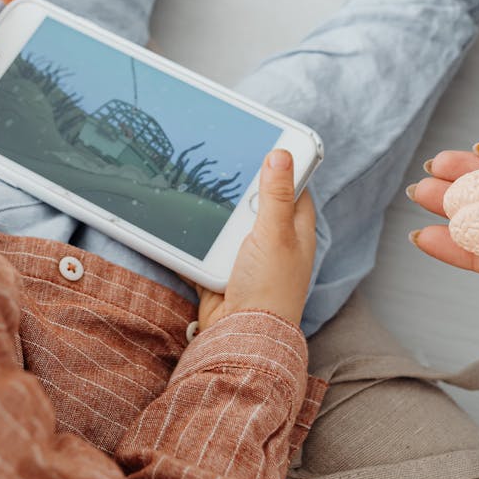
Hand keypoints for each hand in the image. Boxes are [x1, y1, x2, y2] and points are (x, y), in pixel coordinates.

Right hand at [193, 149, 316, 331]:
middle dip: (239, 187)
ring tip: (195, 183)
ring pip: (228, 222)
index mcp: (295, 228)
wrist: (240, 337)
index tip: (264, 141)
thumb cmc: (270, 289)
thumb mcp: (274, 233)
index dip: (281, 165)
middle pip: (255, 201)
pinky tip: (183, 220)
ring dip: (215, 212)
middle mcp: (274, 240)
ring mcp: (247, 256)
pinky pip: (207, 246)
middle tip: (219, 160)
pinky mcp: (223, 270)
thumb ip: (276, 194)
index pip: (293, 186)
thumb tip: (282, 154)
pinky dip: (197, 237)